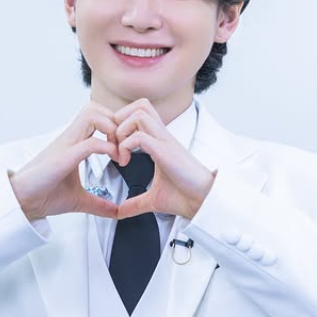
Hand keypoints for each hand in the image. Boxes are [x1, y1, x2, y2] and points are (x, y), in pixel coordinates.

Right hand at [8, 102, 119, 220]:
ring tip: (119, 151)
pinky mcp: (64, 157)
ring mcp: (66, 144)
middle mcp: (70, 138)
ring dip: (112, 128)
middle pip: (95, 107)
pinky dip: (106, 147)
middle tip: (125, 145)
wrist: (22, 202)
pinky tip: (113, 160)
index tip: (126, 149)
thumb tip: (116, 211)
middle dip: (116, 121)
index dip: (116, 126)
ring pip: (92, 114)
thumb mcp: (80, 199)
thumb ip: (99, 203)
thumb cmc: (44, 195)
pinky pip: (90, 142)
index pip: (98, 117)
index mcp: (74, 143)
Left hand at [113, 98, 215, 219]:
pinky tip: (125, 162)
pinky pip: (140, 136)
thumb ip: (135, 203)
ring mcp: (165, 141)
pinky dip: (126, 146)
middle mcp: (162, 136)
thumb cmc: (184, 196)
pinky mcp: (165, 151)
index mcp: (159, 141)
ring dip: (122, 130)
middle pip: (140, 105)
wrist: (202, 202)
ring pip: (139, 114)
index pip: (139, 113)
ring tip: (119, 152)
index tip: (114, 148)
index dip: (121, 124)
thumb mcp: (152, 200)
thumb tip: (121, 211)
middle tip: (114, 143)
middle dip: (120, 119)